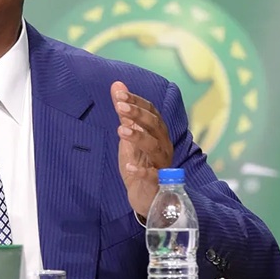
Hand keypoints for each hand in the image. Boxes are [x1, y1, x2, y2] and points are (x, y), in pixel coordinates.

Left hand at [111, 81, 173, 217]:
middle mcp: (163, 144)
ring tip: (121, 131)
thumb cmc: (139, 161)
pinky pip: (153, 175)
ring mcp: (162, 163)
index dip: (137, 102)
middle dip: (138, 114)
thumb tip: (116, 84)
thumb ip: (124, 112)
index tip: (120, 95)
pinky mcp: (158, 182)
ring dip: (139, 137)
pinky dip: (142, 171)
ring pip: (154, 147)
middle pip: (155, 125)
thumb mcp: (128, 134)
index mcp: (157, 131)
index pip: (151, 111)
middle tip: (120, 107)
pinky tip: (130, 167)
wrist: (144, 194)